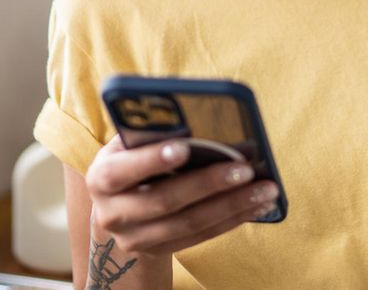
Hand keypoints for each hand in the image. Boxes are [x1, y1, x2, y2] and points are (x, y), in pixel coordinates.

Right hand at [85, 136, 278, 255]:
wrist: (117, 210)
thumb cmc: (130, 162)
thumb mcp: (128, 145)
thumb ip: (151, 133)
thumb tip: (193, 116)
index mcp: (102, 179)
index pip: (123, 171)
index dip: (151, 160)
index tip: (184, 147)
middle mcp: (113, 214)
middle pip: (165, 201)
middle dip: (208, 183)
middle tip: (246, 168)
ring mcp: (136, 239)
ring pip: (190, 223)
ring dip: (232, 205)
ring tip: (265, 189)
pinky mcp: (159, 252)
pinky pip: (202, 236)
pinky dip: (233, 219)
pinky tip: (258, 205)